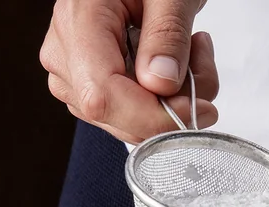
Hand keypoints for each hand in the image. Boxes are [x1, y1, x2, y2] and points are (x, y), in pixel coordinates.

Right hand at [40, 0, 218, 143]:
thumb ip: (168, 33)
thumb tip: (161, 84)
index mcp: (78, 22)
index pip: (102, 96)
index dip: (151, 115)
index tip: (196, 107)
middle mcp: (66, 56)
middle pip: (117, 116)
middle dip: (171, 106)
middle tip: (202, 64)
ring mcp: (73, 77)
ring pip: (127, 123)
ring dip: (172, 102)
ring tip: (190, 53)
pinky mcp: (88, 89)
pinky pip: (129, 117)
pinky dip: (162, 101)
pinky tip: (171, 65)